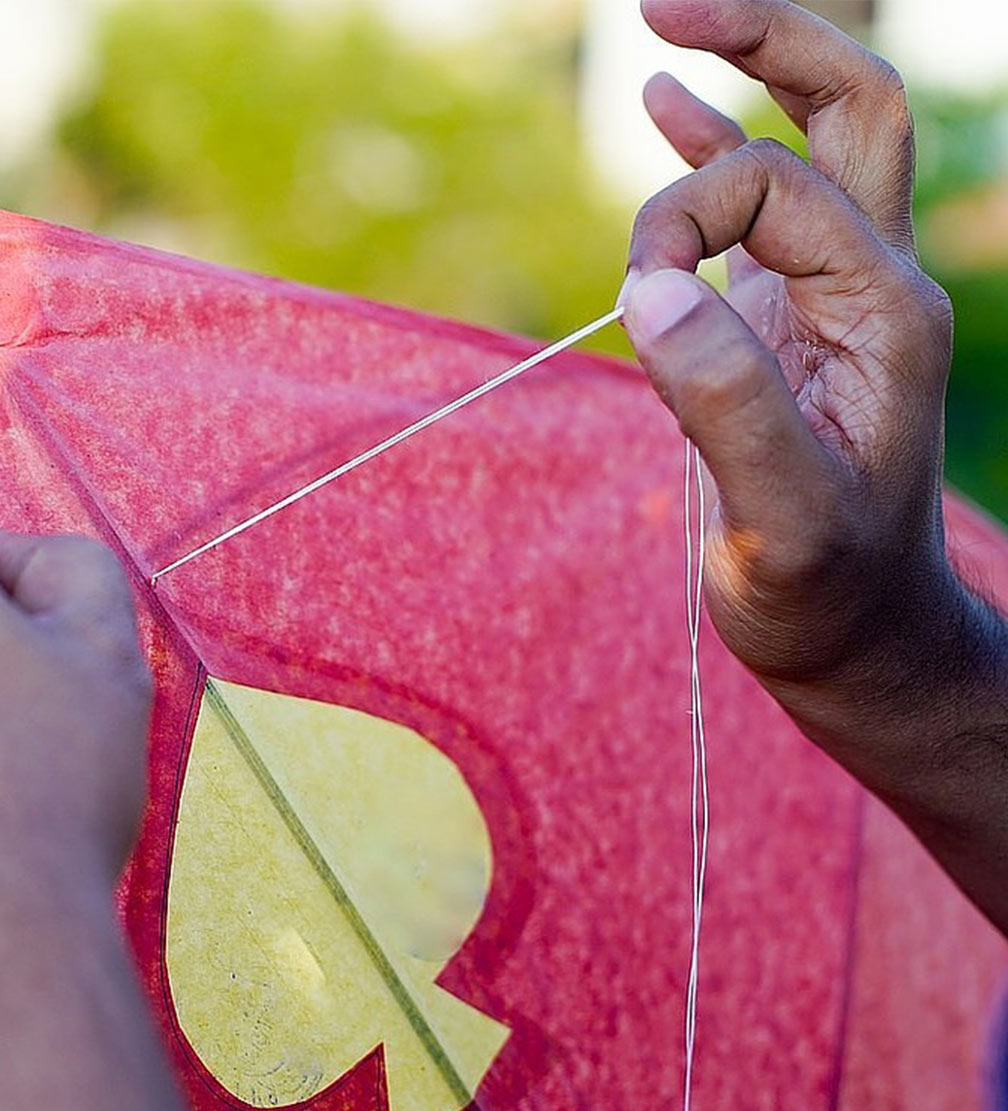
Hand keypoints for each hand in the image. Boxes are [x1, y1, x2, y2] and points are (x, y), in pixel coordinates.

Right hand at [621, 1, 1007, 925]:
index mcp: (883, 307)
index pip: (771, 187)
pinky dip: (719, 152)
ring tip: (663, 40)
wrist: (854, 637)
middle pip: (847, 105)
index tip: (638, 296)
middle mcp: (870, 284)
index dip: (684, 218)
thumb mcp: (780, 516)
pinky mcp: (790, 327)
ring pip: (815, 144)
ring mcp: (832, 300)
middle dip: (762, 39)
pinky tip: (672, 114)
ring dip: (745, 81)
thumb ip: (727, 398)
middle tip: (663, 6)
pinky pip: (768, 210)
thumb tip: (653, 286)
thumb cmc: (823, 591)